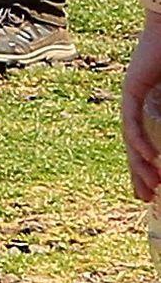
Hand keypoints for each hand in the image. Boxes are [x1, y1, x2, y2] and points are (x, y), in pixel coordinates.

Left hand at [127, 17, 160, 201]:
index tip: (152, 190)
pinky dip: (139, 138)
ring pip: (130, 136)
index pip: (143, 141)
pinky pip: (132, 117)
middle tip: (144, 197)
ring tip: (149, 185)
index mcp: (149, 105)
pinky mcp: (134, 85)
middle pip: (133, 144)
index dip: (146, 166)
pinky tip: (147, 156)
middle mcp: (137, 102)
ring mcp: (133, 94)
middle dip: (139, 172)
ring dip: (139, 162)